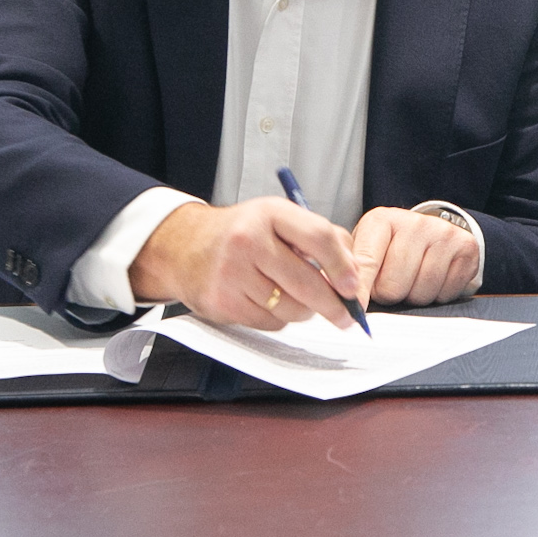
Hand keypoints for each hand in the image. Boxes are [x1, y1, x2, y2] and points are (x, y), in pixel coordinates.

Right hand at [127, 198, 363, 329]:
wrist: (184, 247)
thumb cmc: (241, 233)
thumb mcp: (280, 218)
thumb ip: (321, 237)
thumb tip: (353, 273)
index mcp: (270, 213)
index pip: (319, 238)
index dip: (342, 266)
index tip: (353, 287)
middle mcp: (248, 240)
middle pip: (307, 282)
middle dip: (333, 305)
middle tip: (346, 315)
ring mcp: (232, 273)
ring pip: (291, 308)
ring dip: (304, 311)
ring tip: (296, 297)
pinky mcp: (222, 302)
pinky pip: (269, 322)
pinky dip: (278, 318)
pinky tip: (268, 301)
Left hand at [351, 208, 480, 306]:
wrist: (433, 231)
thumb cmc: (394, 245)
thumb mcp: (368, 248)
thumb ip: (355, 271)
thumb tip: (341, 299)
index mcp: (381, 220)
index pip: (366, 264)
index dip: (359, 292)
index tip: (355, 310)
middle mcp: (414, 222)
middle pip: (394, 287)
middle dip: (390, 294)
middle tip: (393, 282)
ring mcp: (443, 233)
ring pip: (421, 293)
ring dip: (415, 296)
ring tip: (413, 279)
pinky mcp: (466, 247)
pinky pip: (446, 293)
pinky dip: (438, 295)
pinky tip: (435, 278)